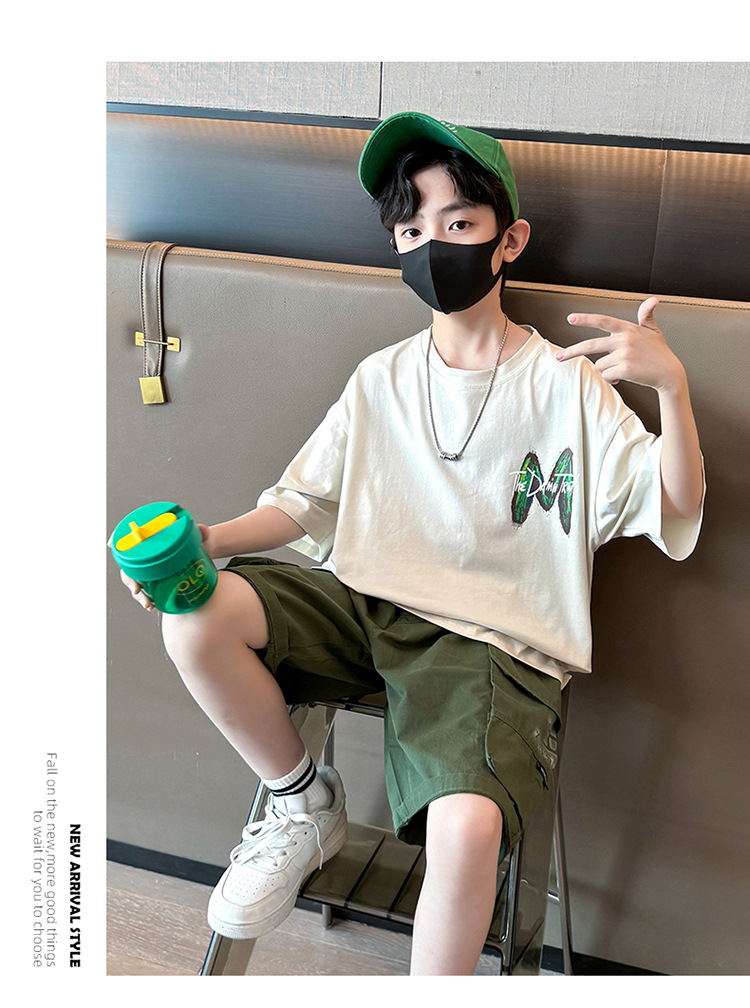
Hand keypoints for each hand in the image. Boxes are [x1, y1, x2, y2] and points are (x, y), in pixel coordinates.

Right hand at [114, 522, 210, 612]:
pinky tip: (152, 607)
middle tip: (137, 590)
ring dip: (139, 595)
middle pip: (128, 567)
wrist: (201, 550)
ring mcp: (148, 569)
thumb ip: (201, 532)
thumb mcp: (198, 535)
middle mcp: (145, 555)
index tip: (112, 545)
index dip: (117, 541)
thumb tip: (204, 530)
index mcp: (150, 540)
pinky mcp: (155, 579)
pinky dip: (147, 599)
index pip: (128, 539)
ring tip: (148, 604)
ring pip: (135, 582)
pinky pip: (146, 590)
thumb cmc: (194, 540)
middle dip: (130, 580)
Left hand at [556, 297, 685, 393]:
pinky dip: (612, 378)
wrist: (669, 373)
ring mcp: (624, 354)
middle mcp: (624, 340)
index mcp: (628, 329)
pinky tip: (623, 376)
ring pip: (599, 365)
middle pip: (590, 345)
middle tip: (558, 357)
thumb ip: (646, 316)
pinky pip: (606, 375)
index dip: (586, 319)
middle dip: (572, 352)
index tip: (570, 318)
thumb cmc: (659, 352)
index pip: (603, 320)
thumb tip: (652, 300)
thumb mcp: (653, 331)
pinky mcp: (624, 369)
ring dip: (606, 369)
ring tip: (621, 368)